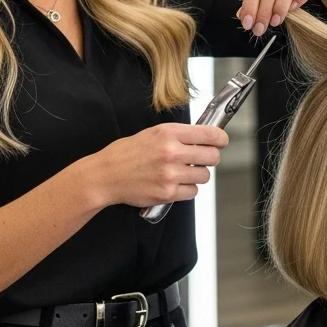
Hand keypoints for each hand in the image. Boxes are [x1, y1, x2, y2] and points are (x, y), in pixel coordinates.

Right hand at [87, 123, 229, 208]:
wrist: (106, 175)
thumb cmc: (127, 154)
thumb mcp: (153, 133)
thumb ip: (179, 135)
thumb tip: (205, 138)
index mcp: (168, 133)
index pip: (209, 134)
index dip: (220, 139)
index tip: (221, 141)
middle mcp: (171, 152)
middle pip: (212, 157)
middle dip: (210, 158)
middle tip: (201, 159)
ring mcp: (170, 174)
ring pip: (204, 176)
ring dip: (197, 175)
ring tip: (181, 172)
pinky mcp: (168, 193)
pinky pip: (193, 192)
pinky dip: (187, 189)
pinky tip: (174, 183)